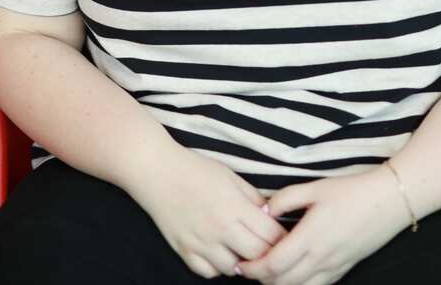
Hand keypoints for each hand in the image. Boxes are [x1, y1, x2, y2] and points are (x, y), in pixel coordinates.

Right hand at [127, 147, 287, 278]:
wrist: (157, 172)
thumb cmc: (196, 169)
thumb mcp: (231, 176)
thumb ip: (253, 198)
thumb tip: (271, 217)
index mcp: (235, 207)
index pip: (271, 235)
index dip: (282, 237)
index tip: (283, 236)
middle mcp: (220, 229)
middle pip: (257, 256)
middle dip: (267, 253)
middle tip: (267, 246)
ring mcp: (201, 243)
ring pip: (233, 269)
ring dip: (241, 262)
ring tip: (242, 249)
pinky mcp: (184, 250)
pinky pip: (208, 272)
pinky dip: (217, 267)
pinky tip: (219, 252)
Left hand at [236, 167, 409, 284]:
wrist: (389, 201)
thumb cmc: (352, 191)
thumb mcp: (315, 187)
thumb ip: (285, 199)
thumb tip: (263, 211)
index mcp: (310, 237)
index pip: (273, 265)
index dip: (253, 269)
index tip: (240, 264)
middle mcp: (321, 258)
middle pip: (282, 283)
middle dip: (261, 279)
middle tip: (248, 268)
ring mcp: (334, 266)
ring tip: (268, 272)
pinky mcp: (345, 268)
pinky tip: (293, 274)